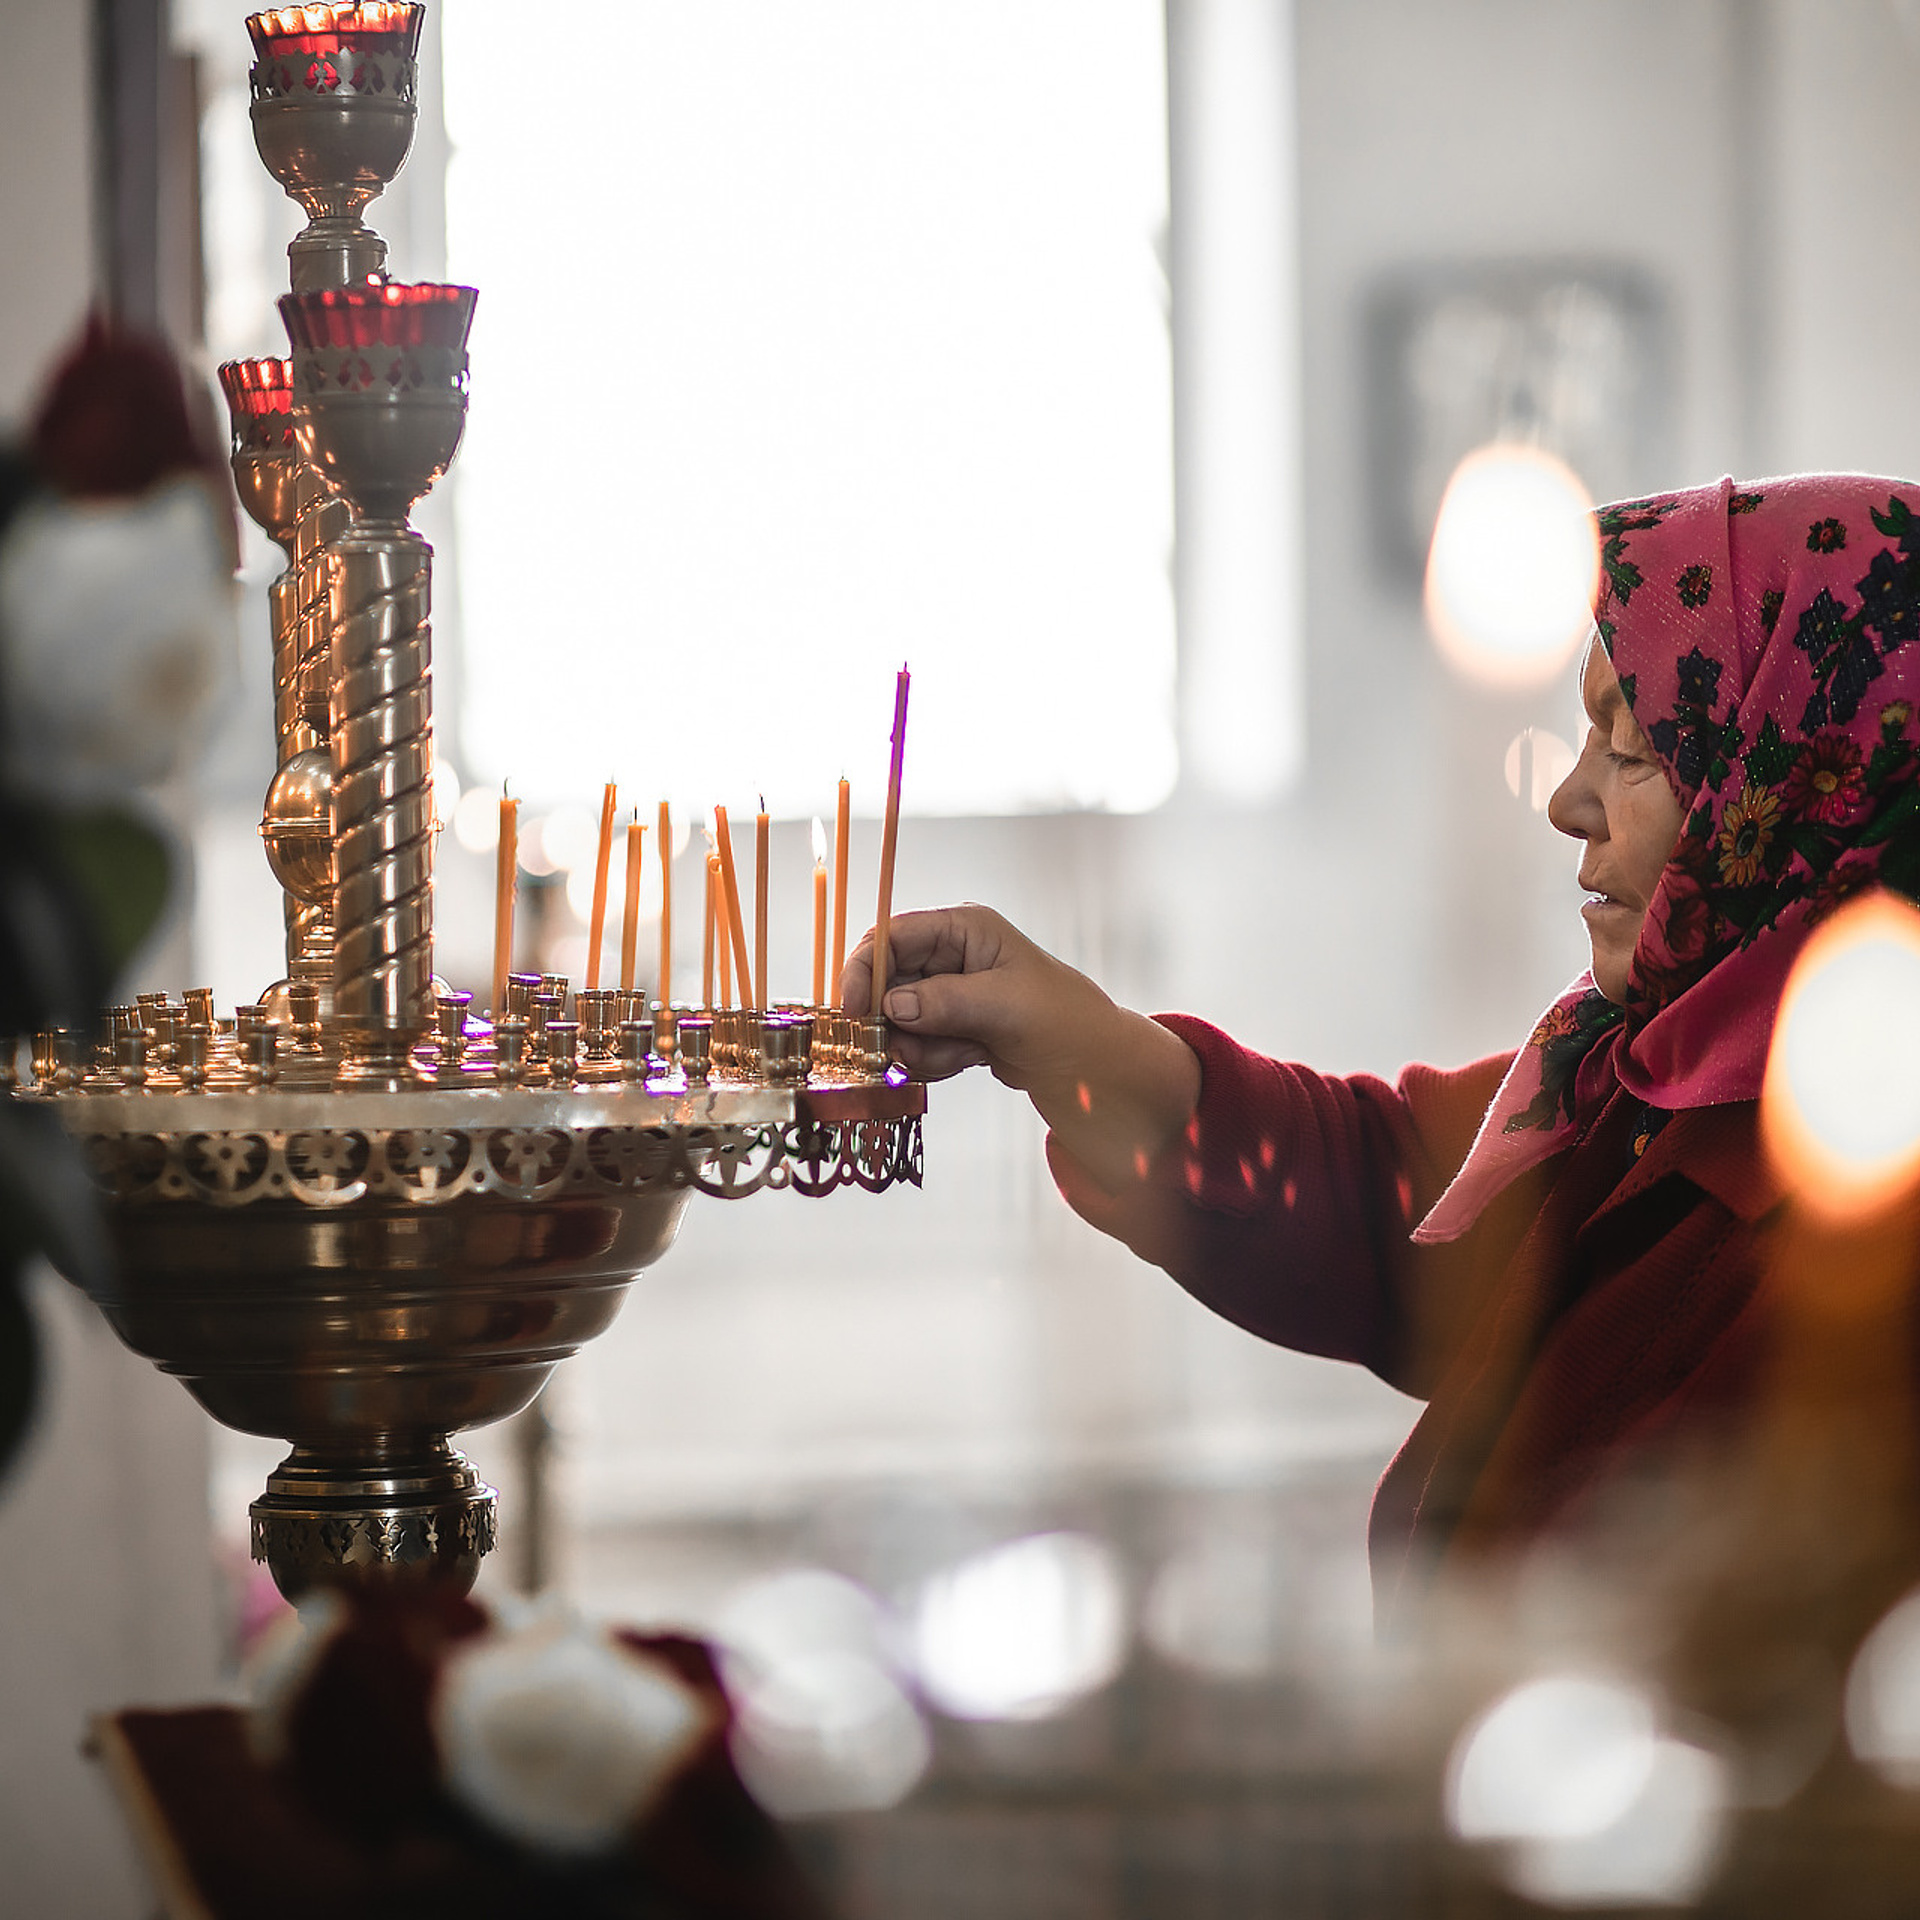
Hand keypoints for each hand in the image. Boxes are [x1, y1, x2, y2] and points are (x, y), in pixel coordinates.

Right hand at [839, 903, 1198, 1190]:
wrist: (1093, 1066)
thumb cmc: (1062, 1020)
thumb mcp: (1005, 1006)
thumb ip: (945, 1002)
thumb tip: (892, 1007)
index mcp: (964, 929)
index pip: (892, 937)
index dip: (864, 971)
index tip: (853, 1012)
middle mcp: (949, 955)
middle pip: (884, 982)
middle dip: (894, 1022)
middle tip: (908, 1051)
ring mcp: (947, 992)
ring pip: (896, 1021)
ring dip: (920, 1047)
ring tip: (965, 1052)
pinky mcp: (949, 1025)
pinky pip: (914, 1044)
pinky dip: (932, 1060)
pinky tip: (970, 1059)